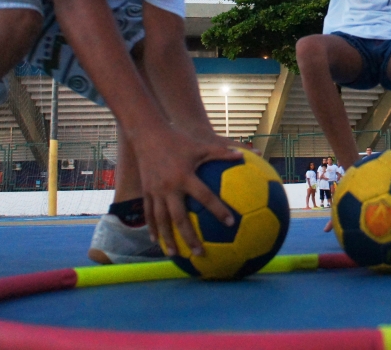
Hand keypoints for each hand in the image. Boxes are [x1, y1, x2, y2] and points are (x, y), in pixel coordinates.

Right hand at [134, 126, 240, 256]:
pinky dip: (153, 228)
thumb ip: (222, 152)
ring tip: (175, 255)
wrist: (148, 135)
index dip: (218, 209)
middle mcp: (169, 187)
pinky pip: (149, 214)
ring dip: (168, 239)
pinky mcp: (146, 192)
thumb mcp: (201, 145)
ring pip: (161, 220)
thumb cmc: (179, 140)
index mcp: (185, 177)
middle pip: (180, 218)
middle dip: (190, 237)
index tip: (230, 223)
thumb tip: (244, 155)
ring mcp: (155, 191)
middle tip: (200, 253)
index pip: (205, 197)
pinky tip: (157, 241)